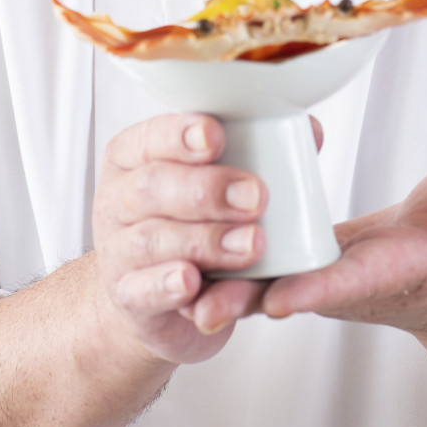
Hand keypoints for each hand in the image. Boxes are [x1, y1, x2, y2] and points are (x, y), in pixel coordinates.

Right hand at [92, 112, 270, 364]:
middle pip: (151, 187)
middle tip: (256, 197)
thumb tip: (309, 130)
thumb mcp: (212, 181)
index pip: (150, 136)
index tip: (217, 136)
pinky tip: (193, 282)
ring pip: (152, 239)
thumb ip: (255, 153)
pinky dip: (168, 285)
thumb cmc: (188, 220)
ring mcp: (117, 249)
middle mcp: (119, 198)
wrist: (154, 292)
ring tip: (251, 244)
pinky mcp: (127, 296)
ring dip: (205, 241)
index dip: (180, 135)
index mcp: (136, 156)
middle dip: (206, 190)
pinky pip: (142, 290)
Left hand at [184, 158, 426, 347]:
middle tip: (199, 298)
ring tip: (169, 277)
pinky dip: (220, 260)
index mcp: (393, 270)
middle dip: (246, 297)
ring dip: (220, 282)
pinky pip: (256, 266)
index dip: (316, 288)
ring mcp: (320, 277)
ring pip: (262, 284)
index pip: (353, 282)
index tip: (283, 299)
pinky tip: (176, 245)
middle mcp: (348, 281)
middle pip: (291, 294)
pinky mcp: (302, 264)